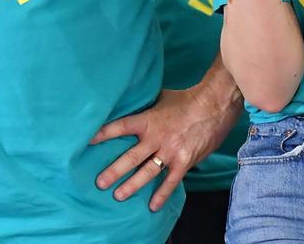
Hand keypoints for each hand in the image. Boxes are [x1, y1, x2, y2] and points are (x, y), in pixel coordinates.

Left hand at [91, 86, 241, 209]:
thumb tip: (135, 103)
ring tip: (118, 195)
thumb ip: (147, 106)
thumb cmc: (188, 99)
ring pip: (147, 173)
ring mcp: (170, 151)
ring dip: (131, 186)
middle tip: (100, 183)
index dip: (103, 134)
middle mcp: (156, 138)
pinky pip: (171, 182)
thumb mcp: (162, 97)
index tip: (88, 141)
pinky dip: (162, 194)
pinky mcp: (184, 161)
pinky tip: (153, 206)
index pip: (120, 127)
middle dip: (113, 171)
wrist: (215, 105)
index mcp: (148, 120)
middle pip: (130, 157)